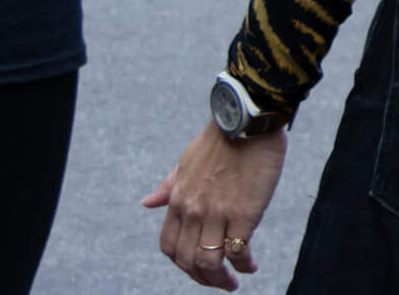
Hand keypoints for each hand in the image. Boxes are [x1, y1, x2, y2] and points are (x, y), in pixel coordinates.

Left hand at [144, 123, 286, 289]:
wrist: (247, 120)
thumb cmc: (220, 137)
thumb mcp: (186, 160)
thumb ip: (169, 185)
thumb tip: (147, 202)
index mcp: (179, 200)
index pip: (170, 246)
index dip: (181, 263)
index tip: (197, 267)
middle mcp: (193, 211)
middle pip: (188, 260)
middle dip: (202, 278)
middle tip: (218, 282)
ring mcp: (217, 214)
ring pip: (210, 261)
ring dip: (220, 279)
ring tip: (233, 282)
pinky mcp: (244, 213)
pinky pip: (238, 250)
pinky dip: (243, 264)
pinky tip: (251, 265)